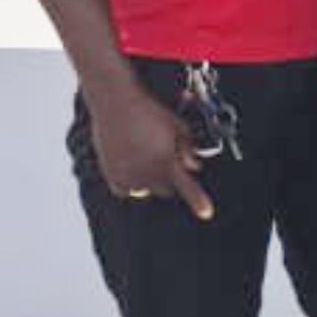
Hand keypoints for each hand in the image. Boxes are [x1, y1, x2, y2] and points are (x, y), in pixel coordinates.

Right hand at [86, 80, 213, 219]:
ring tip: (146, 159)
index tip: (206, 213)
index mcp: (166, 160)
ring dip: (151, 182)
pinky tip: (132, 168)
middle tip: (165, 160)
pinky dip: (131, 184)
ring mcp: (127, 174)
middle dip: (171, 180)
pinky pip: (125, 190)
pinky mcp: (110, 174)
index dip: (198, 201)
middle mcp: (146, 171)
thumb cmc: (149, 112)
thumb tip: (194, 167)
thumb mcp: (178, 126)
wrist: (115, 103)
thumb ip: (188, 148)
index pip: (187, 187)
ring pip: (146, 191)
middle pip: (167, 190)